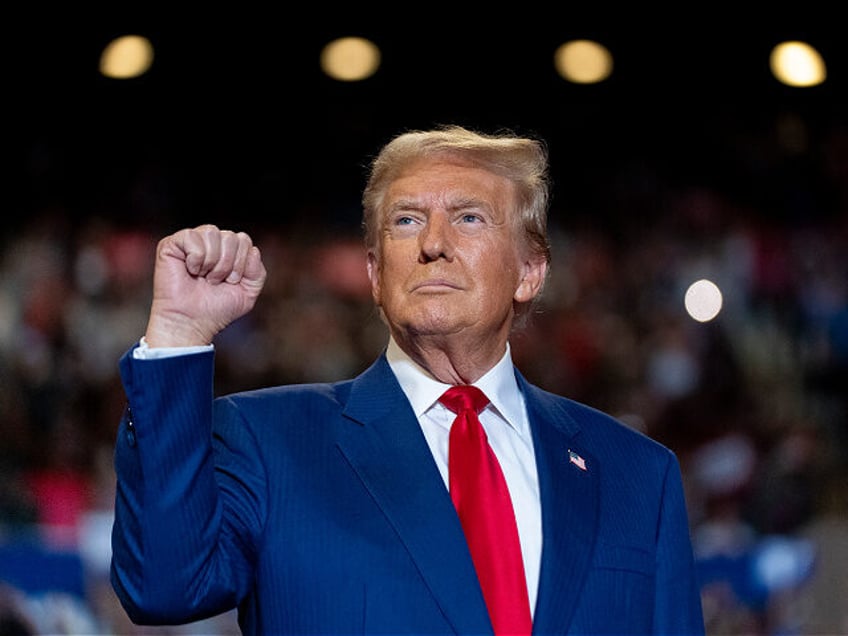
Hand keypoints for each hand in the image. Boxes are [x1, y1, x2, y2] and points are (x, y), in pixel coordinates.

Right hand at [144, 224, 266, 346]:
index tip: (230, 281)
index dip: (241, 263)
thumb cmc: (216, 309)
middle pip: (231, 236)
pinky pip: (192, 236)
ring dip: (212, 261)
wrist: (191, 322)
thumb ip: (258, 272)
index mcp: (227, 250)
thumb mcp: (248, 293)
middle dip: (228, 264)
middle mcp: (210, 242)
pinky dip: (196, 258)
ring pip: (212, 232)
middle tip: (215, 281)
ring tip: (203, 277)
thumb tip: (253, 250)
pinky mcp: (171, 244)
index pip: (244, 240)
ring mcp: (191, 241)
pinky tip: (189, 270)